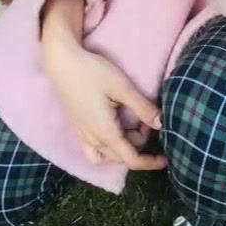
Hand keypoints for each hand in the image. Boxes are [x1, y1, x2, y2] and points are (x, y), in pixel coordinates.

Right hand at [39, 16, 165, 170]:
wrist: (61, 62)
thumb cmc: (92, 72)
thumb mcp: (123, 88)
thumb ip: (143, 108)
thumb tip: (162, 124)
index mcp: (105, 133)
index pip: (131, 159)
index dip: (150, 162)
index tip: (165, 159)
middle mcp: (92, 139)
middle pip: (121, 156)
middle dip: (138, 142)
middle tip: (145, 117)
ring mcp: (81, 135)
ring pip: (106, 156)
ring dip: (122, 147)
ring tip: (130, 125)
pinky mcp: (76, 127)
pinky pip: (93, 150)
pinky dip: (106, 148)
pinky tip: (112, 129)